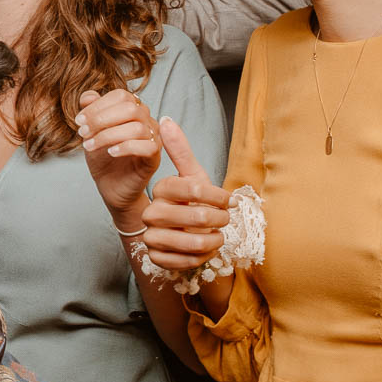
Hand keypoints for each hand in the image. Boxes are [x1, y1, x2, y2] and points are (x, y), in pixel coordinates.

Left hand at [77, 89, 159, 224]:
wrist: (110, 186)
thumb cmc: (103, 157)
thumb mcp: (91, 132)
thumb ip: (90, 111)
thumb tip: (89, 95)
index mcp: (133, 109)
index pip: (120, 95)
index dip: (98, 106)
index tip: (79, 121)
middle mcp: (147, 120)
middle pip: (130, 108)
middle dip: (101, 119)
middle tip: (83, 133)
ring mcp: (153, 138)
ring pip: (137, 127)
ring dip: (108, 135)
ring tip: (90, 145)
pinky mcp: (155, 158)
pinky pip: (147, 146)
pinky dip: (125, 147)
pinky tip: (110, 152)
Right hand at [141, 117, 229, 271]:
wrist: (184, 234)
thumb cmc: (193, 203)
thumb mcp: (193, 176)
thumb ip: (180, 150)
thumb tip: (164, 119)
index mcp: (161, 189)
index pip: (193, 189)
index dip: (218, 196)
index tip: (231, 201)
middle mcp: (151, 212)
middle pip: (195, 217)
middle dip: (218, 220)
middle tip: (225, 220)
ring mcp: (151, 236)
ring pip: (191, 242)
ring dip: (213, 240)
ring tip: (218, 236)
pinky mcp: (155, 258)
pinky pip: (185, 262)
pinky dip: (202, 258)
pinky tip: (205, 249)